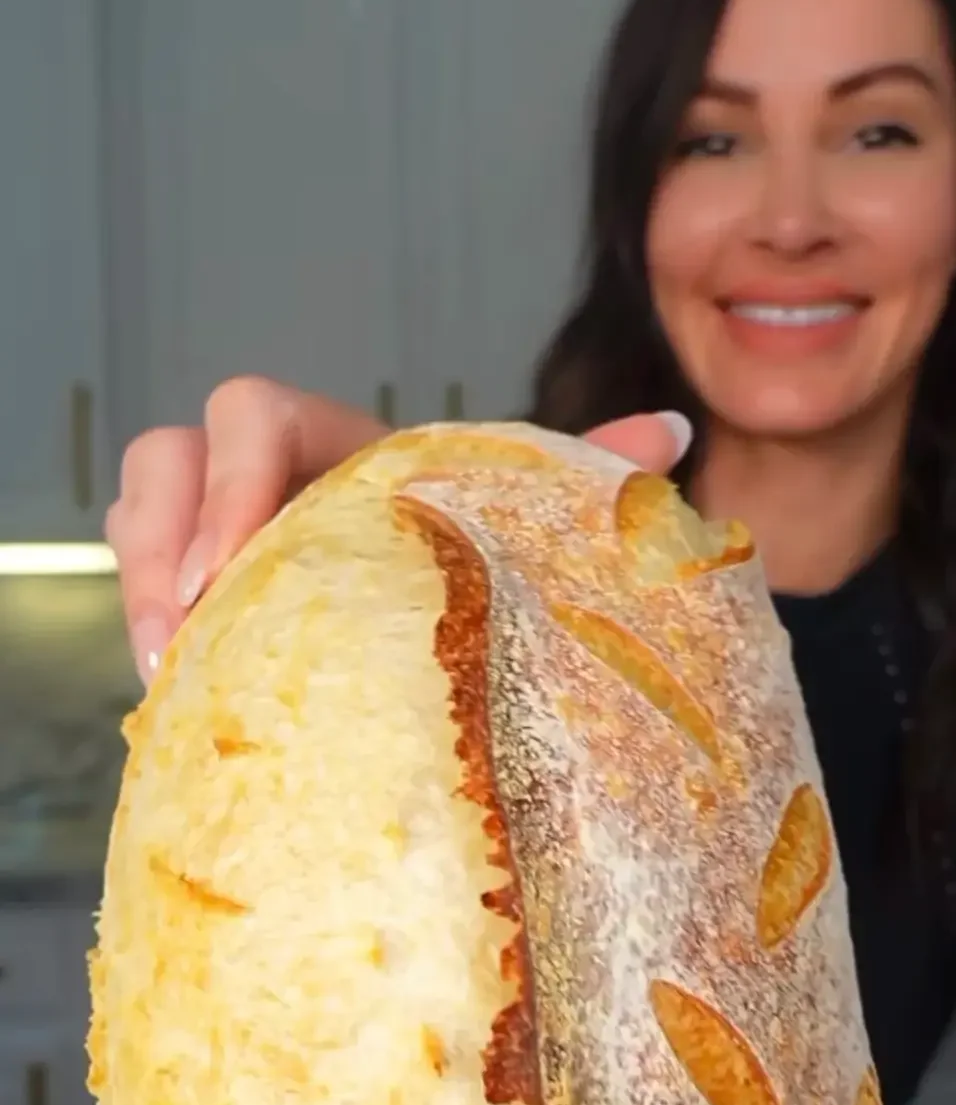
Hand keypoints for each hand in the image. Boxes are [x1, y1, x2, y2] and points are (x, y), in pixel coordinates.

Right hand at [105, 376, 693, 685]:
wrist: (447, 622)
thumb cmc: (479, 560)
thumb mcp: (520, 521)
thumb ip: (579, 475)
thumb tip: (669, 434)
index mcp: (336, 444)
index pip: (254, 413)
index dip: (234, 477)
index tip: (237, 565)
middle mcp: (264, 477)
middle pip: (170, 456)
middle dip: (167, 538)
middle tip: (191, 626)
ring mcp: (218, 533)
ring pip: (139, 520)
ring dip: (141, 588)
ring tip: (171, 673)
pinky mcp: (193, 590)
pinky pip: (137, 584)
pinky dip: (144, 627)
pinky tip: (175, 692)